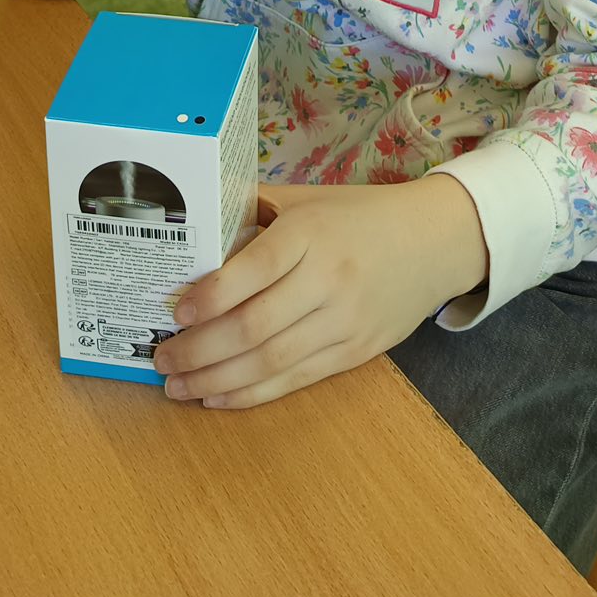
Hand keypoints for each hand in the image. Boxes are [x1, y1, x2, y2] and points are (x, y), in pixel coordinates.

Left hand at [153, 176, 487, 408]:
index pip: (257, 268)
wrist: (435, 242)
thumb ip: (254, 207)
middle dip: (200, 349)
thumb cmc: (360, 214)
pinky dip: (251, 394)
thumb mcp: (308, 198)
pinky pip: (296, 380)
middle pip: (256, 326)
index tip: (174, 310)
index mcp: (313, 232)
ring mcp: (345, 321)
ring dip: (216, 379)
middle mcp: (329, 279)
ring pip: (272, 361)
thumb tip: (192, 219)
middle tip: (161, 358)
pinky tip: (216, 397)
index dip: (212, 295)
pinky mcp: (356, 352)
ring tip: (176, 386)